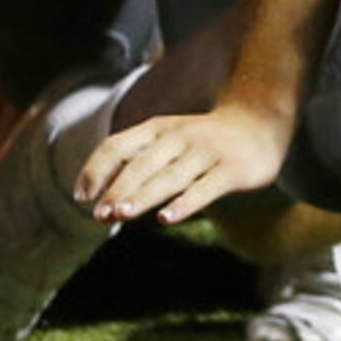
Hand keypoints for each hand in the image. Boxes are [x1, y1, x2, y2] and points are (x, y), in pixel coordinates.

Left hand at [76, 102, 291, 226]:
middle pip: (141, 164)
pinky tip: (165, 219)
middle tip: (99, 215)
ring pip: (169, 177)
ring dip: (143, 196)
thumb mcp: (168, 139)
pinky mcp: (231, 170)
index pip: (117, 146)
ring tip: (121, 216)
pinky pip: (204, 189)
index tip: (81, 197)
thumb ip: (138, 161)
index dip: (96, 170)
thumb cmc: (202, 139)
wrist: (259, 121)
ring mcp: (206, 153)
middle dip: (118, 189)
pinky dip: (184, 204)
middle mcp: (178, 137)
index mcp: (156, 128)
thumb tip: (103, 197)